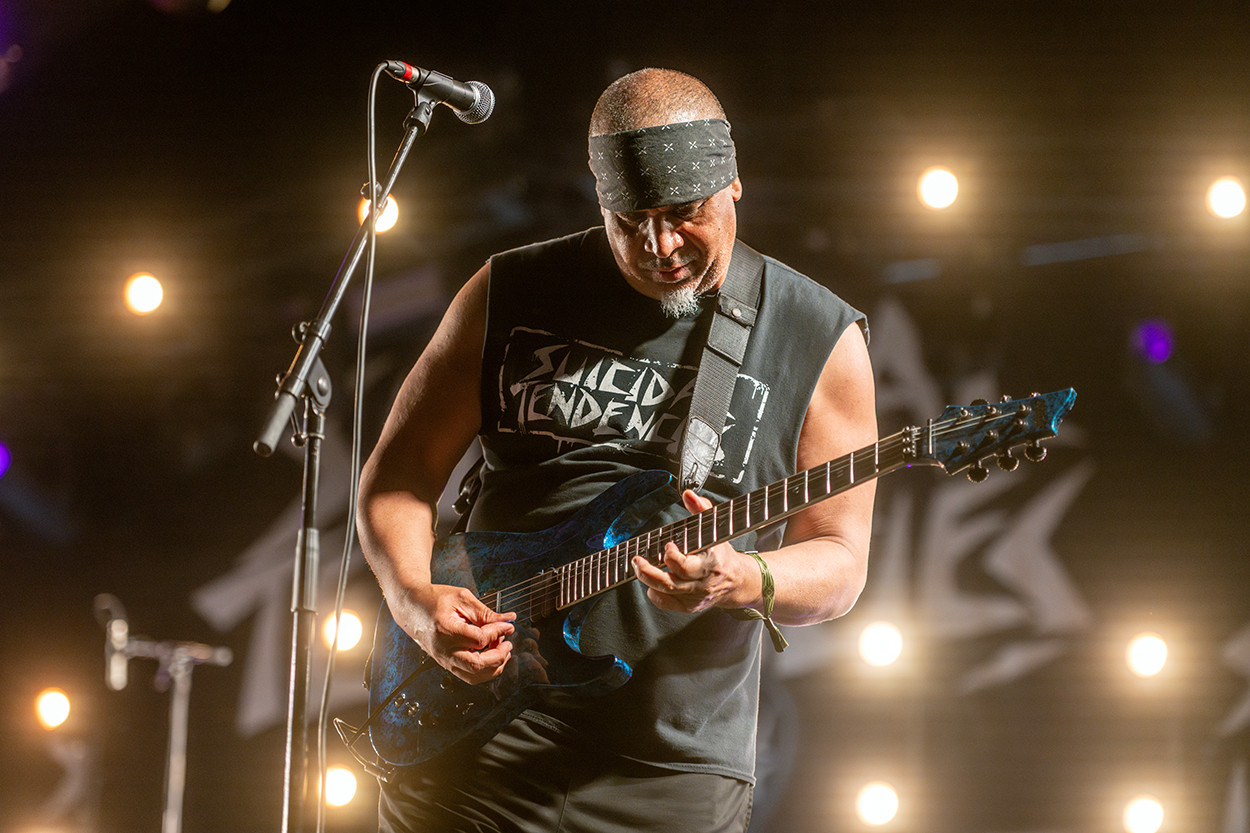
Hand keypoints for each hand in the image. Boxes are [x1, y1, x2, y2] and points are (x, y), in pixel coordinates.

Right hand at [401, 584, 515, 684]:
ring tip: (502, 651)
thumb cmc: (434, 599)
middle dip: (498, 657)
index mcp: (446, 629)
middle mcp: (443, 649)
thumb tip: (507, 620)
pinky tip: (491, 656)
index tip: (508, 625)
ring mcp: (443, 659)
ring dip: (493, 667)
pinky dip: (484, 670)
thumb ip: (485, 612)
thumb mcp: (461, 598)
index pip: (480, 639)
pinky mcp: (445, 663)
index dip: (498, 632)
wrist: (411, 606)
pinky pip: (468, 675)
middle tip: (507, 644)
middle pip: (476, 665)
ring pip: (473, 676)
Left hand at [630, 489, 756, 613]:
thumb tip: (688, 494)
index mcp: (711, 564)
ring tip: (638, 566)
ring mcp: (695, 597)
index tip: (668, 545)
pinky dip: (654, 594)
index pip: (686, 566)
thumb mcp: (716, 530)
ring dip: (647, 580)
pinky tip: (651, 582)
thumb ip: (702, 510)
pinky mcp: (688, 606)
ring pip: (665, 592)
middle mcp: (702, 584)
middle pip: (671, 583)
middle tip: (637, 560)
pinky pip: (666, 603)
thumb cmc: (723, 555)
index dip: (672, 557)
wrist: (736, 581)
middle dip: (649, 571)